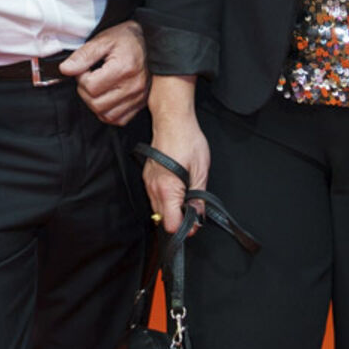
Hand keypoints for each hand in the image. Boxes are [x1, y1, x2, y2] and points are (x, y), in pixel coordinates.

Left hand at [61, 21, 148, 125]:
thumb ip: (83, 55)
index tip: (84, 68)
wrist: (150, 41)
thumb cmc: (127, 39)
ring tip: (97, 87)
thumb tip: (66, 69)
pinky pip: (119, 120)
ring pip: (106, 115)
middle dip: (85, 92)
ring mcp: (139, 97)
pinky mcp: (141, 103)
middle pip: (96, 104)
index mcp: (124, 68)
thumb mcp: (103, 39)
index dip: (81, 78)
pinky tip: (106, 97)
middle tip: (89, 77)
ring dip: (95, 103)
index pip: (90, 86)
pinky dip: (108, 112)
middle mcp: (134, 86)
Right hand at [144, 107, 209, 235]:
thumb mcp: (200, 172)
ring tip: (187, 195)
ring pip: (158, 209)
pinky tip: (178, 188)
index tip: (195, 222)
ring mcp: (148, 182)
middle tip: (194, 208)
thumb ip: (199, 198)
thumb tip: (198, 217)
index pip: (170, 224)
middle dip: (178, 218)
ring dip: (172, 208)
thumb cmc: (187, 141)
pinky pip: (155, 196)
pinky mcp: (147, 176)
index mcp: (167, 189)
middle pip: (163, 219)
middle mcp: (153, 188)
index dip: (184, 227)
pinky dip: (166, 198)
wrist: (172, 121)